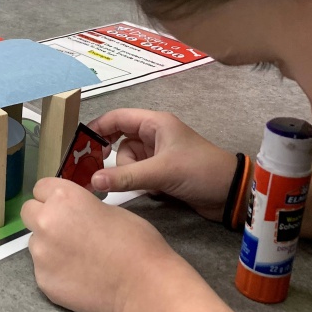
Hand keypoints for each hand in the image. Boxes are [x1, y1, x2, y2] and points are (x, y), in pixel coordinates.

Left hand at [21, 178, 181, 311]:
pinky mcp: (43, 280)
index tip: (63, 206)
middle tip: (66, 231)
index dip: (53, 197)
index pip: (40, 188)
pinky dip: (56, 271)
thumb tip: (74, 215)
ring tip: (79, 259)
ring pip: (36, 243)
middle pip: (29, 212)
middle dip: (43, 218)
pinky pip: (43, 269)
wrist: (142, 286)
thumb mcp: (110, 210)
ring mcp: (41, 253)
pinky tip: (79, 276)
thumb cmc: (136, 243)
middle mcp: (45, 221)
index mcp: (63, 198)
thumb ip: (82, 207)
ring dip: (50, 247)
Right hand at [88, 109, 237, 221]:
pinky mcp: (162, 172)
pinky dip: (140, 182)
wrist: (231, 194)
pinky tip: (154, 190)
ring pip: (128, 161)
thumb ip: (125, 177)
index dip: (97, 128)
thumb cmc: (200, 171)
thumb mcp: (160, 172)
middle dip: (115, 159)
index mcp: (156, 123)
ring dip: (131, 174)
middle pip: (119, 142)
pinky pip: (138, 173)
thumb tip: (92, 180)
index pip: (117, 118)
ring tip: (149, 184)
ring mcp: (158, 154)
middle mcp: (155, 135)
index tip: (80, 146)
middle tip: (100, 172)